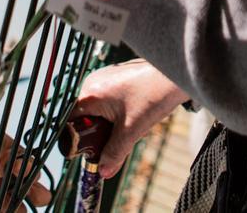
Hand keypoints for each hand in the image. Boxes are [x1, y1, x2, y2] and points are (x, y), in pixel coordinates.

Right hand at [73, 60, 189, 177]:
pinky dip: (116, 113)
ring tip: (129, 126)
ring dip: (109, 124)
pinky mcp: (116, 77)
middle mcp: (93, 83)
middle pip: (85, 117)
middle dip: (98, 133)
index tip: (90, 152)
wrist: (176, 74)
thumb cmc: (153, 96)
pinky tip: (133, 116)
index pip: (71, 122)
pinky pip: (108, 101)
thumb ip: (114, 153)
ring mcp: (104, 78)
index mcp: (90, 94)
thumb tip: (102, 172)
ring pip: (98, 110)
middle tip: (115, 142)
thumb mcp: (132, 131)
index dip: (78, 140)